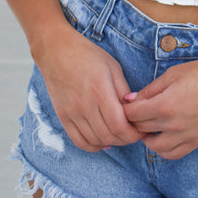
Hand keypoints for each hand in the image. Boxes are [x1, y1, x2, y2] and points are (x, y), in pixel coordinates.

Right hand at [37, 27, 142, 152]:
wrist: (56, 51)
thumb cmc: (87, 55)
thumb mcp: (112, 66)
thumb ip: (124, 90)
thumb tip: (134, 108)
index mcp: (100, 90)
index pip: (119, 125)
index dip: (133, 133)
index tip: (141, 130)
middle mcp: (84, 105)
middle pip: (109, 136)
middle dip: (126, 139)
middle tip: (134, 133)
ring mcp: (71, 113)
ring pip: (95, 141)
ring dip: (111, 143)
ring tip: (120, 135)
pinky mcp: (63, 117)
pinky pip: (79, 141)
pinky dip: (93, 145)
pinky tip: (102, 140)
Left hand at [122, 58, 197, 159]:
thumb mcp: (173, 74)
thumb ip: (150, 89)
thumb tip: (130, 100)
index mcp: (165, 105)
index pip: (132, 114)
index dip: (126, 107)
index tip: (127, 102)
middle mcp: (173, 125)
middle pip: (141, 129)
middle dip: (134, 120)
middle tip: (136, 110)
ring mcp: (185, 136)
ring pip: (154, 147)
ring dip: (147, 137)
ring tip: (149, 124)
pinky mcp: (196, 142)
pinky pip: (172, 154)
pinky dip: (163, 148)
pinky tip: (163, 136)